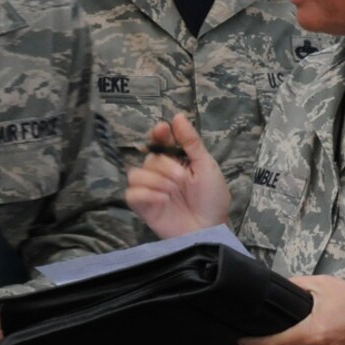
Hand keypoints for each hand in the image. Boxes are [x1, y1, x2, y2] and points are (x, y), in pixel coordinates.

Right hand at [126, 113, 230, 237]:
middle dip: (165, 167)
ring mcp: (151, 190)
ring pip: (136, 174)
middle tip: (182, 180)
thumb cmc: (212, 197)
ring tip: (171, 193)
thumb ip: (191, 142)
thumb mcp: (206, 166)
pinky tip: (161, 201)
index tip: (163, 130)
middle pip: (149, 158)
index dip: (159, 134)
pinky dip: (145, 194)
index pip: (160, 140)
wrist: (211, 228)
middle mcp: (161, 173)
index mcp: (177, 160)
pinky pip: (131, 194)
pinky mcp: (143, 207)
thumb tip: (177, 116)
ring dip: (155, 181)